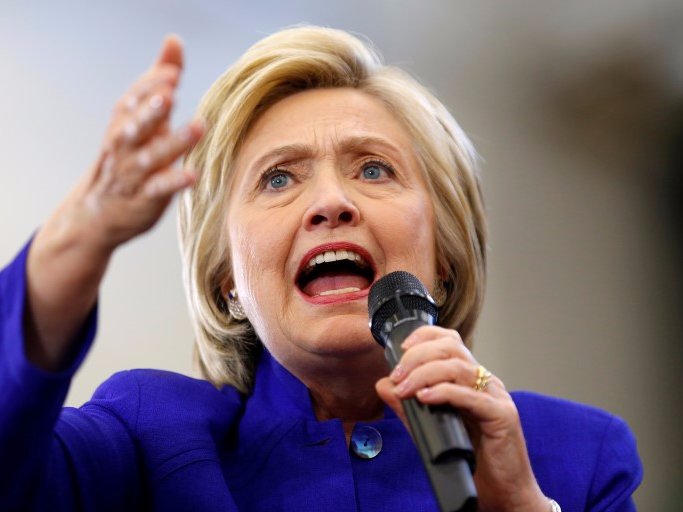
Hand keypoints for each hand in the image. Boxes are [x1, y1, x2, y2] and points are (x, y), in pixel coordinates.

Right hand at [25, 35, 203, 369]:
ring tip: (197, 127)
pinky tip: (192, 175)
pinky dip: (173, 182)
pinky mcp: (143, 200)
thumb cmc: (129, 156)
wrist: (97, 214)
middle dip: (150, 110)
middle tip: (169, 95)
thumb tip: (173, 41)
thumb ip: (161, 80)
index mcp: (123, 123)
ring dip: (172, 142)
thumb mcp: (144, 117)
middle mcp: (124, 147)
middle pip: (134, 125)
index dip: (150, 86)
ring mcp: (132, 174)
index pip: (132, 100)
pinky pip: (158, 190)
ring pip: (149, 157)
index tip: (171, 73)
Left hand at [375, 326, 548, 511]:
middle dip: (418, 356)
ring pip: (459, 367)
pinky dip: (445, 392)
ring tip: (405, 389)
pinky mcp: (502, 416)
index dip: (424, 336)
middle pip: (451, 348)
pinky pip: (472, 396)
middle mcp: (485, 382)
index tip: (400, 348)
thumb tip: (383, 385)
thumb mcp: (430, 429)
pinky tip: (426, 398)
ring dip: (425, 374)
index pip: (450, 341)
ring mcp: (496, 397)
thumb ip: (408, 407)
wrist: (502, 491)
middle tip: (397, 375)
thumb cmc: (470, 460)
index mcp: (470, 380)